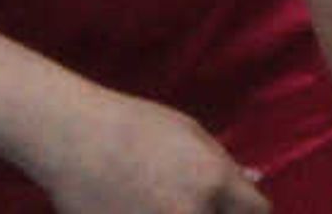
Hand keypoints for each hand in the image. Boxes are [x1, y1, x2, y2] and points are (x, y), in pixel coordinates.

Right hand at [31, 88, 269, 213]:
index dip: (249, 208)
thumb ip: (223, 164)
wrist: (74, 141)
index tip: (237, 205)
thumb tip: (252, 179)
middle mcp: (191, 213)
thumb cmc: (135, 127)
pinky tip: (142, 207)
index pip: (258, 212)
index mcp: (214, 181)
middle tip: (204, 202)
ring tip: (167, 200)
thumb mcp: (191, 134)